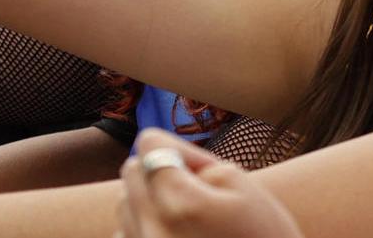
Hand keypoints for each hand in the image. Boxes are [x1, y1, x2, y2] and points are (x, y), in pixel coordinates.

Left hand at [117, 129, 303, 237]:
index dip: (181, 151)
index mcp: (180, 203)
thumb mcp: (247, 189)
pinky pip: (125, 236)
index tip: (205, 173)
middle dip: (160, 174)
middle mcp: (152, 231)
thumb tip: (166, 161)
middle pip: (132, 172)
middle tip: (199, 196)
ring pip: (125, 205)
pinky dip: (144, 232)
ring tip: (188, 223)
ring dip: (150, 204)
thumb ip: (198, 163)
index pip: (150, 144)